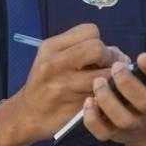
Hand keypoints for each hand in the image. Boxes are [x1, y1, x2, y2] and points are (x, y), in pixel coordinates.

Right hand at [9, 24, 122, 142]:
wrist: (27, 114)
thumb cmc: (45, 83)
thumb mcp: (54, 59)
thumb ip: (83, 50)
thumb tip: (118, 54)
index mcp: (52, 46)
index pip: (90, 31)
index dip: (100, 42)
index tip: (100, 56)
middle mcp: (55, 62)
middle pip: (98, 48)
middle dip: (110, 58)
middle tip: (108, 69)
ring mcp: (63, 85)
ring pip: (103, 74)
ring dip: (111, 79)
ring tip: (106, 84)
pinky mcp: (73, 105)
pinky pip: (101, 95)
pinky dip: (106, 95)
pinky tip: (100, 97)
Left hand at [82, 53, 145, 145]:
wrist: (145, 128)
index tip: (142, 56)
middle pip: (145, 103)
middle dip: (128, 84)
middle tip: (116, 66)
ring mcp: (134, 126)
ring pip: (123, 119)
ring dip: (108, 100)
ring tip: (98, 81)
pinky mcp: (115, 136)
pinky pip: (103, 132)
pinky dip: (93, 118)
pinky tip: (88, 100)